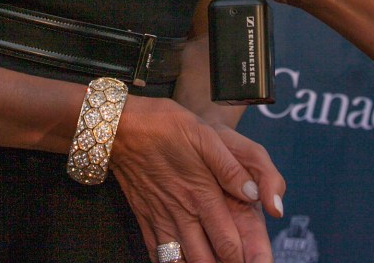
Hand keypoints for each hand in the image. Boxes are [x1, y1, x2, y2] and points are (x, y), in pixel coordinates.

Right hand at [113, 96, 278, 261]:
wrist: (120, 127)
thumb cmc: (164, 125)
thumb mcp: (204, 135)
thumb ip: (230, 168)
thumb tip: (254, 194)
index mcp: (201, 194)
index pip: (227, 242)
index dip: (244, 259)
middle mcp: (181, 212)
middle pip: (205, 260)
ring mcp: (160, 218)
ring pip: (180, 262)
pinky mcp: (144, 218)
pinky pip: (157, 254)